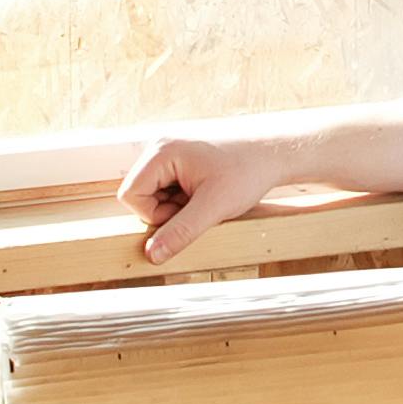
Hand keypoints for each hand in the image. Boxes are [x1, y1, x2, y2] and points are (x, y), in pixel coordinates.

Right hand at [118, 129, 292, 262]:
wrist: (272, 155)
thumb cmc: (247, 172)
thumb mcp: (214, 208)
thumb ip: (181, 231)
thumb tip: (152, 255)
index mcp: (161, 152)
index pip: (130, 195)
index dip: (153, 216)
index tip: (185, 214)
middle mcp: (160, 148)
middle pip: (139, 195)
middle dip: (165, 212)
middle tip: (198, 208)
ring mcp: (168, 154)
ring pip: (152, 196)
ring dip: (175, 208)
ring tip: (205, 201)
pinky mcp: (178, 162)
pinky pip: (165, 190)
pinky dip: (182, 201)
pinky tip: (205, 196)